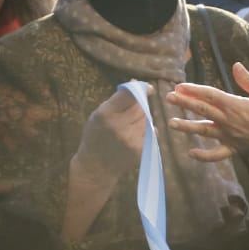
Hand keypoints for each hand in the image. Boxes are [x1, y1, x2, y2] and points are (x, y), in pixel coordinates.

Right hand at [63, 86, 151, 240]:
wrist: (96, 167)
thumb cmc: (96, 136)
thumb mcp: (98, 114)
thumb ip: (117, 99)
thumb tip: (137, 82)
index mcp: (106, 114)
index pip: (130, 95)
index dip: (141, 89)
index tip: (148, 88)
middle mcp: (120, 126)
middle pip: (141, 107)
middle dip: (139, 106)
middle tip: (130, 113)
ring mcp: (132, 139)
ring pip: (147, 119)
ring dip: (142, 119)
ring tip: (129, 127)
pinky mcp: (141, 150)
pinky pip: (151, 132)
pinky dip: (146, 131)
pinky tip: (134, 136)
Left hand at [167, 62, 248, 160]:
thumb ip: (247, 80)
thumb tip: (236, 65)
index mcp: (234, 105)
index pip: (209, 95)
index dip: (193, 90)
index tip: (180, 86)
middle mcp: (228, 121)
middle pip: (201, 110)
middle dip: (184, 102)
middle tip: (169, 97)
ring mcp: (229, 136)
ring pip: (203, 131)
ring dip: (186, 126)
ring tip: (171, 123)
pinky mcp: (234, 149)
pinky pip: (216, 154)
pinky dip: (203, 155)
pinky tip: (191, 153)